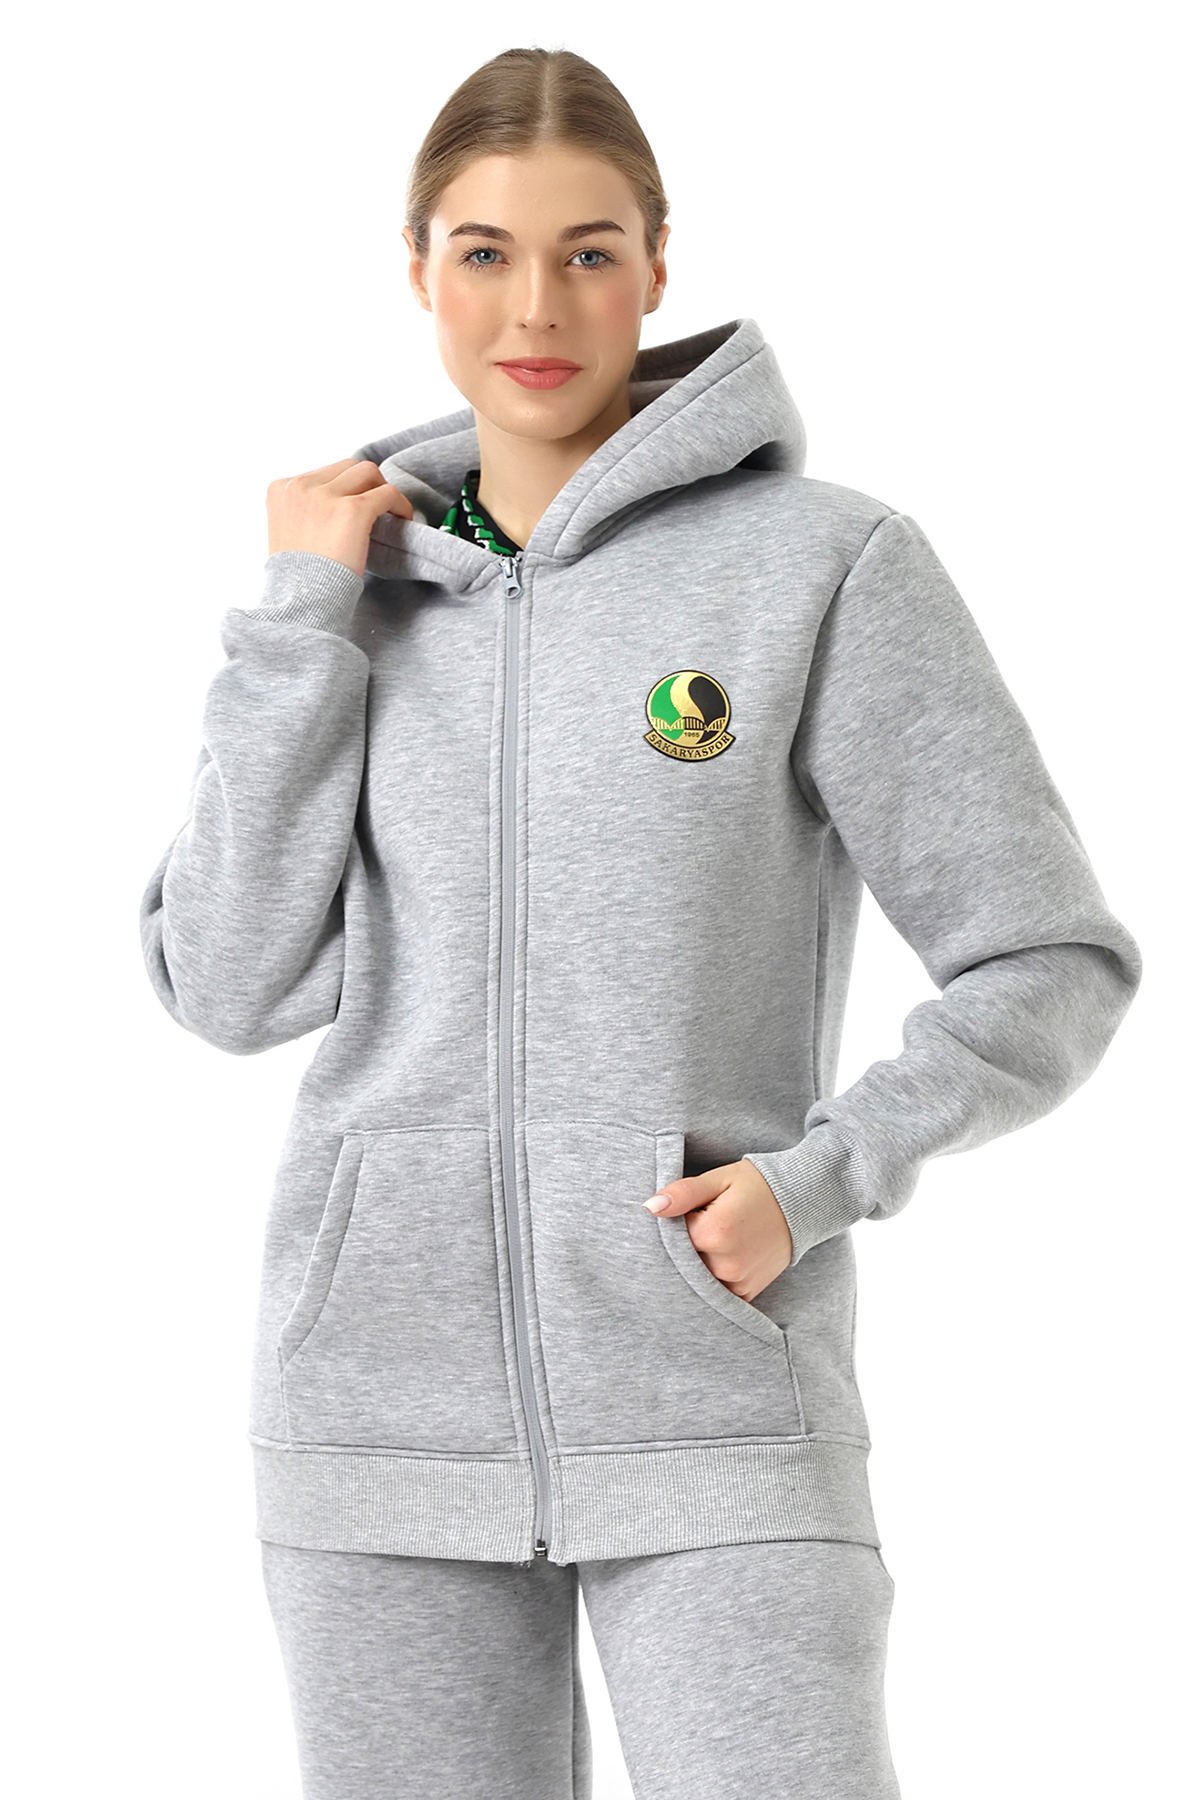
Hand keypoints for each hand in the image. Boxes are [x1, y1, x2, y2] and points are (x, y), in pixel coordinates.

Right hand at [266, 457, 414, 578]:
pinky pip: (387, 493)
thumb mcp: (287, 533)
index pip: (322, 474)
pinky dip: (399, 504)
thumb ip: (305, 511)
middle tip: (377, 511)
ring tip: (390, 514)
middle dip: (365, 486)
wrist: (301, 602)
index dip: (344, 490)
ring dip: (382, 490)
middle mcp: (300, 487)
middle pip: (347, 467)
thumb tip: (337, 505)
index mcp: (280, 489)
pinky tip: (402, 521)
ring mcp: (325, 496)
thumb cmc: (297, 579)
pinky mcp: (352, 510)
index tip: (355, 509)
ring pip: (368, 472)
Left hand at [644, 1159, 791, 1301]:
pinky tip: (726, 1254)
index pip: (671, 1236)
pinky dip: (714, 1275)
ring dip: (700, 1261)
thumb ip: (683, 1194)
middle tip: (709, 1222)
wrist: (802, 1202)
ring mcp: (737, 1282)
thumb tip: (650, 1207)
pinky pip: (716, 1290)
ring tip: (721, 1236)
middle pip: (683, 1260)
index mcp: (714, 1233)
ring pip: (697, 1277)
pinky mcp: (747, 1292)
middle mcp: (725, 1264)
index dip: (679, 1222)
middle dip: (689, 1243)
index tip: (695, 1211)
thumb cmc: (757, 1186)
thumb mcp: (718, 1180)